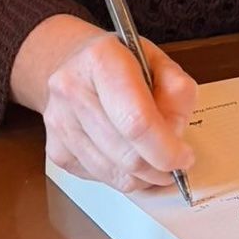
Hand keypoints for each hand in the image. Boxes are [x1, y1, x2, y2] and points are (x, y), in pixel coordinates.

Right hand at [12, 14, 196, 192]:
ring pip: (114, 174)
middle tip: (174, 163)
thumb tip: (175, 136)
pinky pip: (99, 179)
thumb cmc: (120, 63)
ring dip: (143, 177)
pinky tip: (128, 156)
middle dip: (159, 168)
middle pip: (126, 154)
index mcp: (101, 59)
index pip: (136, 121)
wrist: (74, 64)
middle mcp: (72, 89)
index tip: (184, 158)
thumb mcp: (159, 61)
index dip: (165, 149)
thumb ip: (177, 93)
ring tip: (154, 160)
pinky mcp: (55, 148)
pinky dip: (122, 176)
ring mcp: (59, 121)